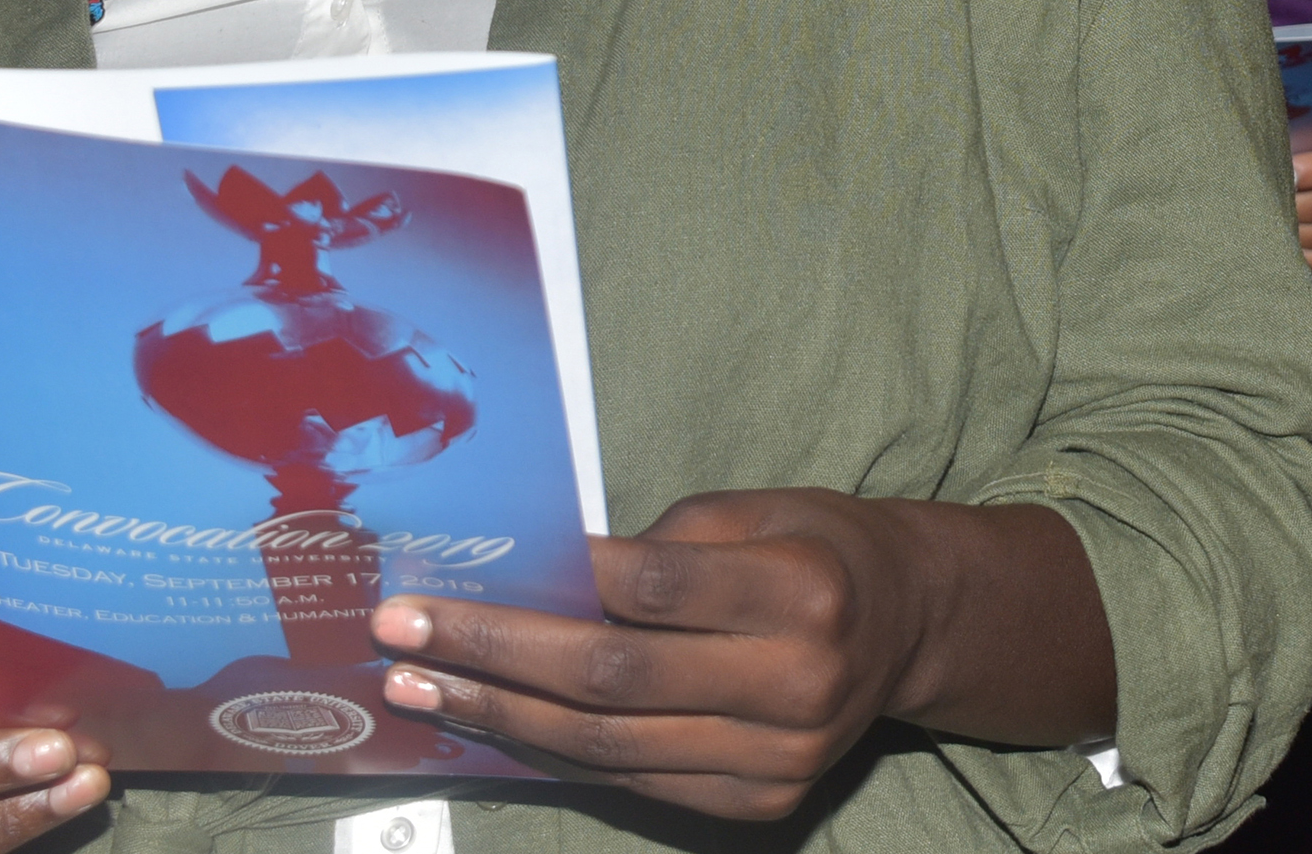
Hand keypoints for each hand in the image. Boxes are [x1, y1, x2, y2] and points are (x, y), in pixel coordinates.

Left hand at [379, 489, 1114, 821]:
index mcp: (805, 587)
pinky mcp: (762, 803)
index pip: (654, 589)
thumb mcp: (758, 508)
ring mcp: (782, 756)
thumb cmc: (816, 547)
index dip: (550, 582)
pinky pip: (633, 780)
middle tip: (402, 633)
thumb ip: (660, 544)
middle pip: (615, 677)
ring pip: (609, 743)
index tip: (460, 570)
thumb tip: (536, 575)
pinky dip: (553, 752)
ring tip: (420, 685)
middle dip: (494, 654)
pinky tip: (494, 720)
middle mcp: (800, 680)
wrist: (908, 626)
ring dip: (500, 713)